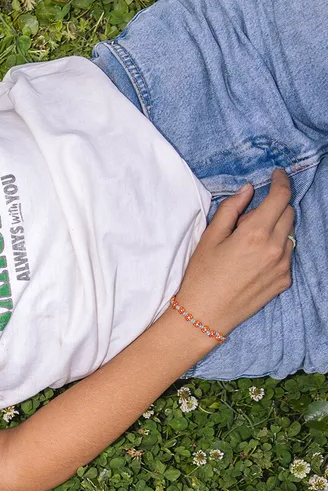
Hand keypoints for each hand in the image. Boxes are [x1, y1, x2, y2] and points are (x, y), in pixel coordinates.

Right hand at [176, 168, 294, 333]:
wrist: (205, 315)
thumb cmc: (201, 275)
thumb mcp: (209, 237)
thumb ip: (230, 209)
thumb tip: (247, 191)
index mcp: (255, 233)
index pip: (280, 197)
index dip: (281, 181)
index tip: (277, 175)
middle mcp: (275, 248)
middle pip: (289, 213)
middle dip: (274, 207)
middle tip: (248, 217)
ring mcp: (283, 266)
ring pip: (290, 234)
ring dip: (276, 228)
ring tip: (249, 242)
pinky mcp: (284, 281)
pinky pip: (287, 255)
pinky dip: (275, 249)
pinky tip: (253, 260)